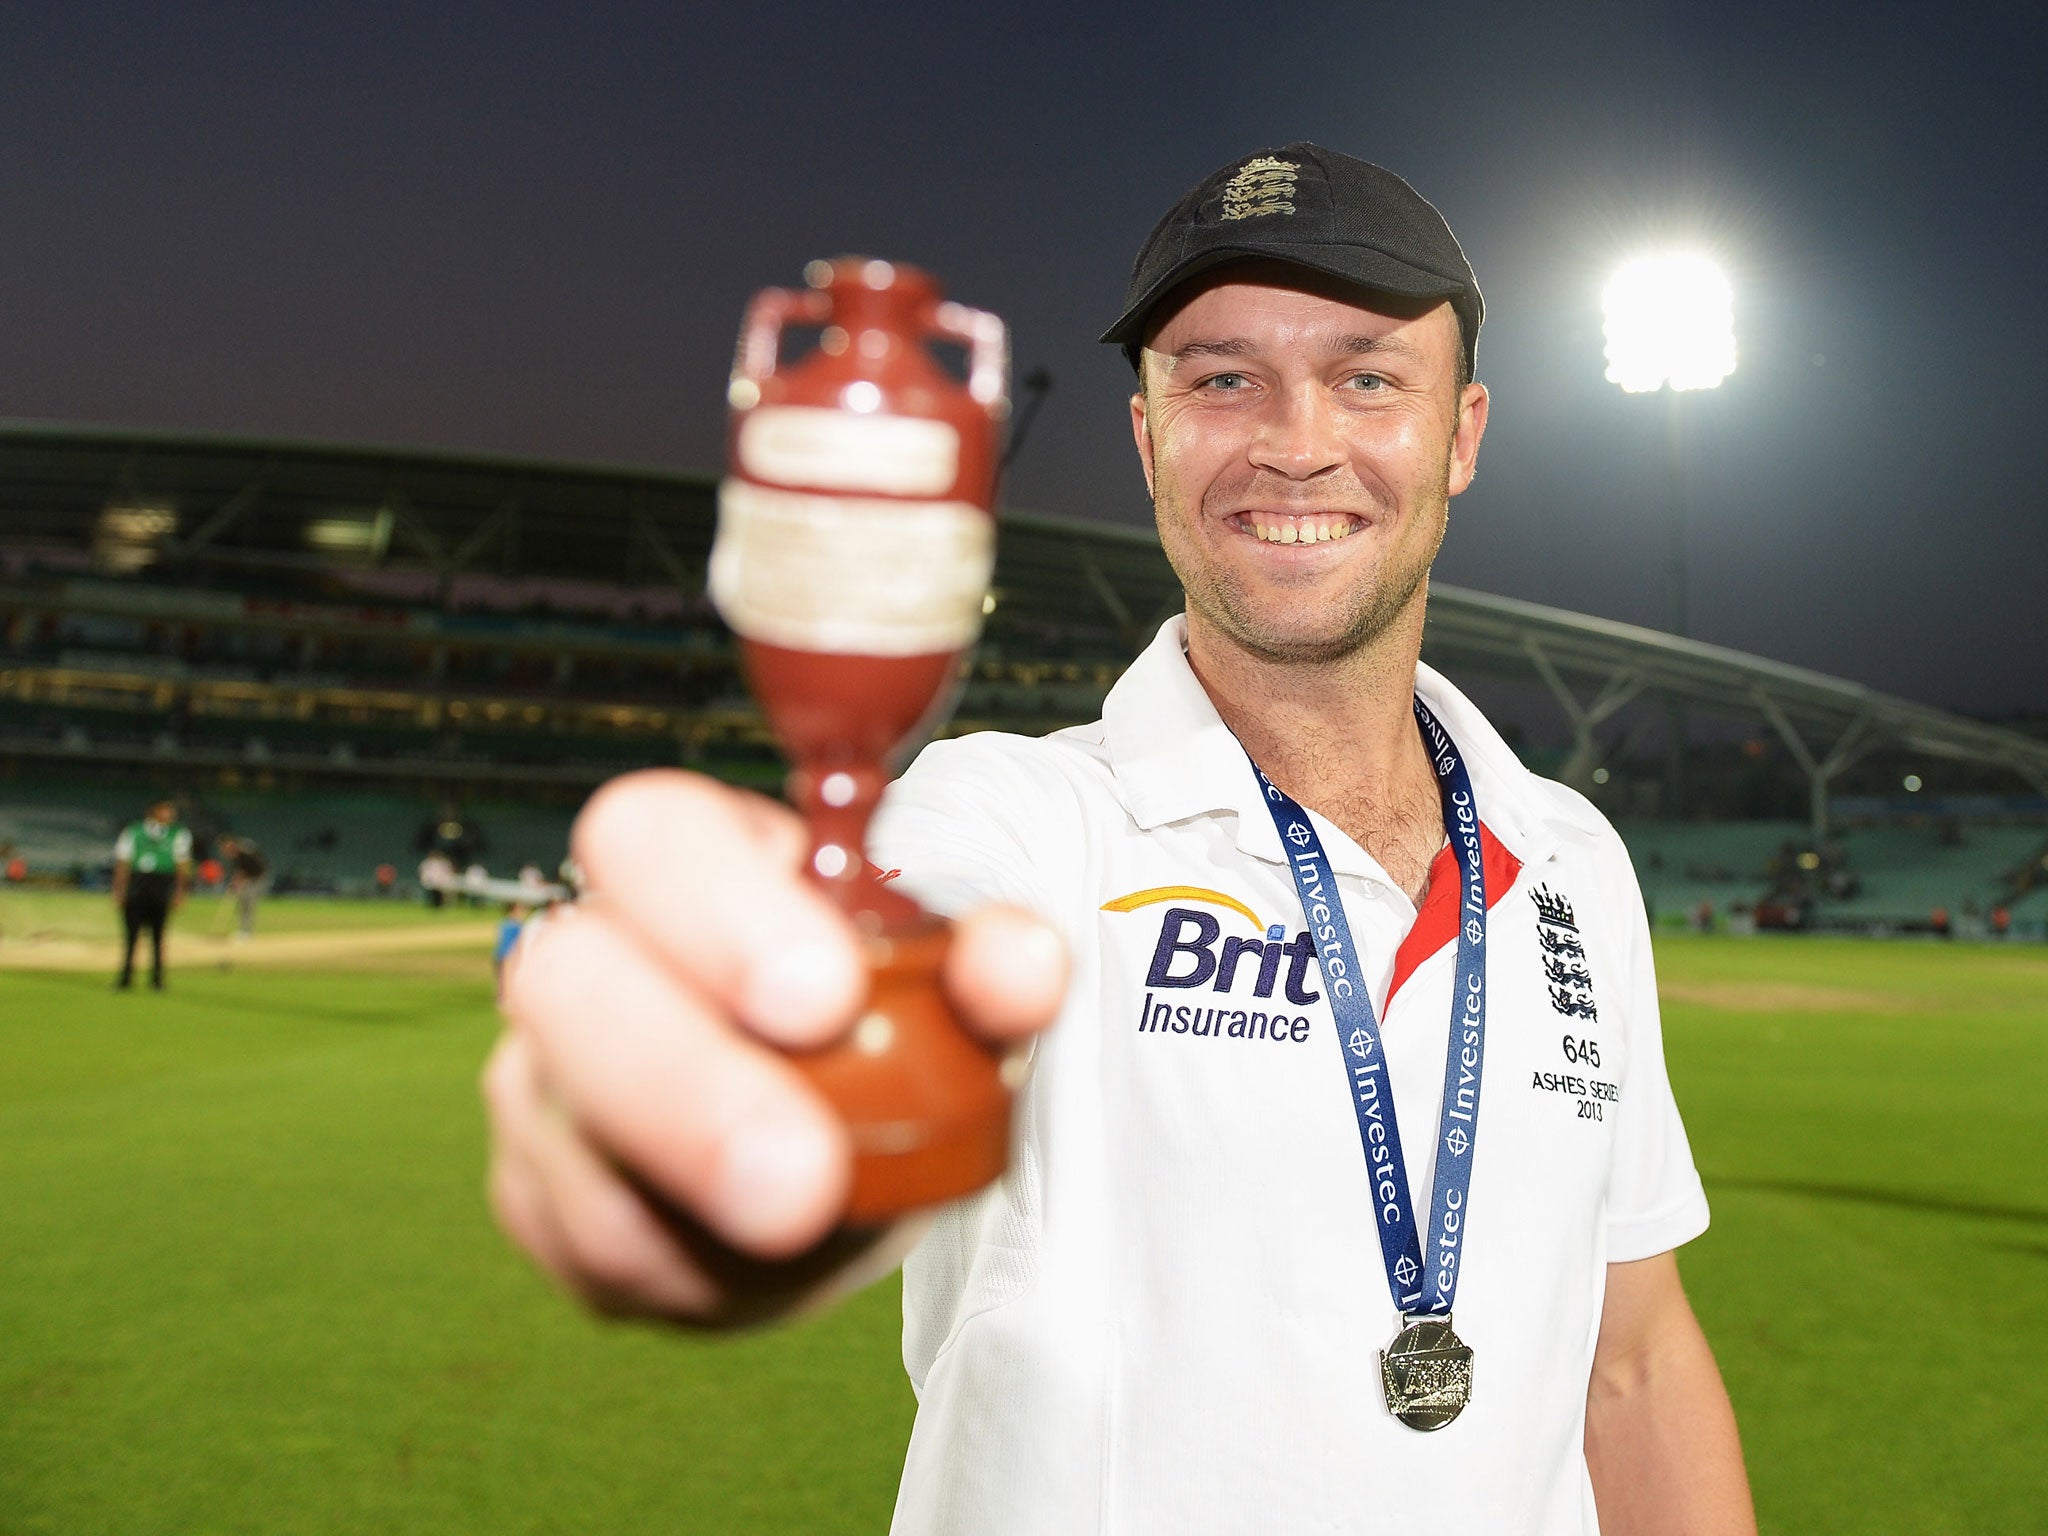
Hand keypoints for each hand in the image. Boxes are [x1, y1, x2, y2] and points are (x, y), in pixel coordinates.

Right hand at [484, 770, 1065, 1326]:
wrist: (841, 1127)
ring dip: (691, 1205)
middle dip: (686, 1087)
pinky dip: (685, 1267)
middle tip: (801, 1173)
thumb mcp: (951, 984)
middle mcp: (588, 953)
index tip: (825, 997)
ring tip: (803, 1225)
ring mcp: (546, 1079)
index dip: (718, 908)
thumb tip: (1023, 965)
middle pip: (567, 983)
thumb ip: (987, 969)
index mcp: (687, 862)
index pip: (646, 833)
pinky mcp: (541, 1197)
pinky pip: (590, 1249)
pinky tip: (753, 1259)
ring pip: (570, 1148)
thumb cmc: (886, 1022)